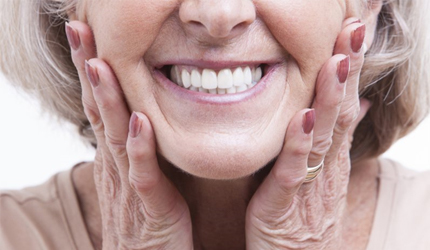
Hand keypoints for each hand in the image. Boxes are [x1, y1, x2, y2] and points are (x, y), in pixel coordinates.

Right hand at [66, 21, 192, 248]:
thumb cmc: (147, 219)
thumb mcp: (138, 176)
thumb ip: (137, 148)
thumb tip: (139, 117)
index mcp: (116, 156)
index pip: (100, 105)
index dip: (92, 70)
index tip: (87, 34)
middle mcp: (116, 166)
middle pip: (99, 110)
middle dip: (89, 69)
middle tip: (78, 29)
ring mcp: (129, 185)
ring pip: (115, 136)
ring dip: (107, 99)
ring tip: (99, 63)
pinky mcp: (150, 207)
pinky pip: (143, 174)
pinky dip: (140, 147)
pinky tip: (139, 122)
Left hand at [246, 18, 370, 248]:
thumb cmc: (304, 216)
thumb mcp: (322, 174)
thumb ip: (333, 139)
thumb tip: (356, 104)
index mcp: (331, 155)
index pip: (346, 102)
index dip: (351, 67)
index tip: (355, 29)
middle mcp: (326, 164)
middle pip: (342, 110)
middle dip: (348, 69)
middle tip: (356, 28)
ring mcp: (310, 182)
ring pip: (324, 134)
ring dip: (332, 96)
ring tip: (337, 60)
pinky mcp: (286, 202)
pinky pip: (295, 170)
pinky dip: (300, 143)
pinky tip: (303, 117)